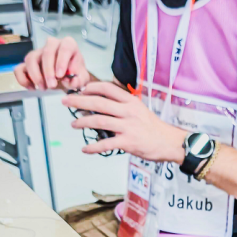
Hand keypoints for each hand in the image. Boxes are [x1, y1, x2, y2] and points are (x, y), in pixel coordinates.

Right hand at [15, 35, 88, 89]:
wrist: (67, 76)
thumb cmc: (74, 73)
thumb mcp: (82, 78)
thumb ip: (79, 79)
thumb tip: (71, 80)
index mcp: (68, 45)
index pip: (64, 48)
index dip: (62, 61)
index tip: (61, 75)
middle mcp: (52, 45)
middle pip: (46, 53)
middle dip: (48, 71)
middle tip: (52, 85)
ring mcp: (38, 53)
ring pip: (31, 58)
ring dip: (36, 75)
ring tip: (43, 87)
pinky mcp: (28, 63)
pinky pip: (19, 68)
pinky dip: (23, 79)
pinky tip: (32, 87)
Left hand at [63, 81, 187, 162]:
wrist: (170, 142)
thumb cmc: (153, 128)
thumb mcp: (139, 110)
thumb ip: (122, 107)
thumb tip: (100, 107)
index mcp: (131, 101)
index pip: (107, 88)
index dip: (91, 88)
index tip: (81, 90)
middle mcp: (129, 111)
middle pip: (99, 103)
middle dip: (79, 102)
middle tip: (66, 102)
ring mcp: (128, 127)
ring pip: (100, 121)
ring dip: (83, 122)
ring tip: (73, 124)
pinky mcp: (128, 142)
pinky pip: (106, 144)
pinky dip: (93, 147)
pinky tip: (85, 149)